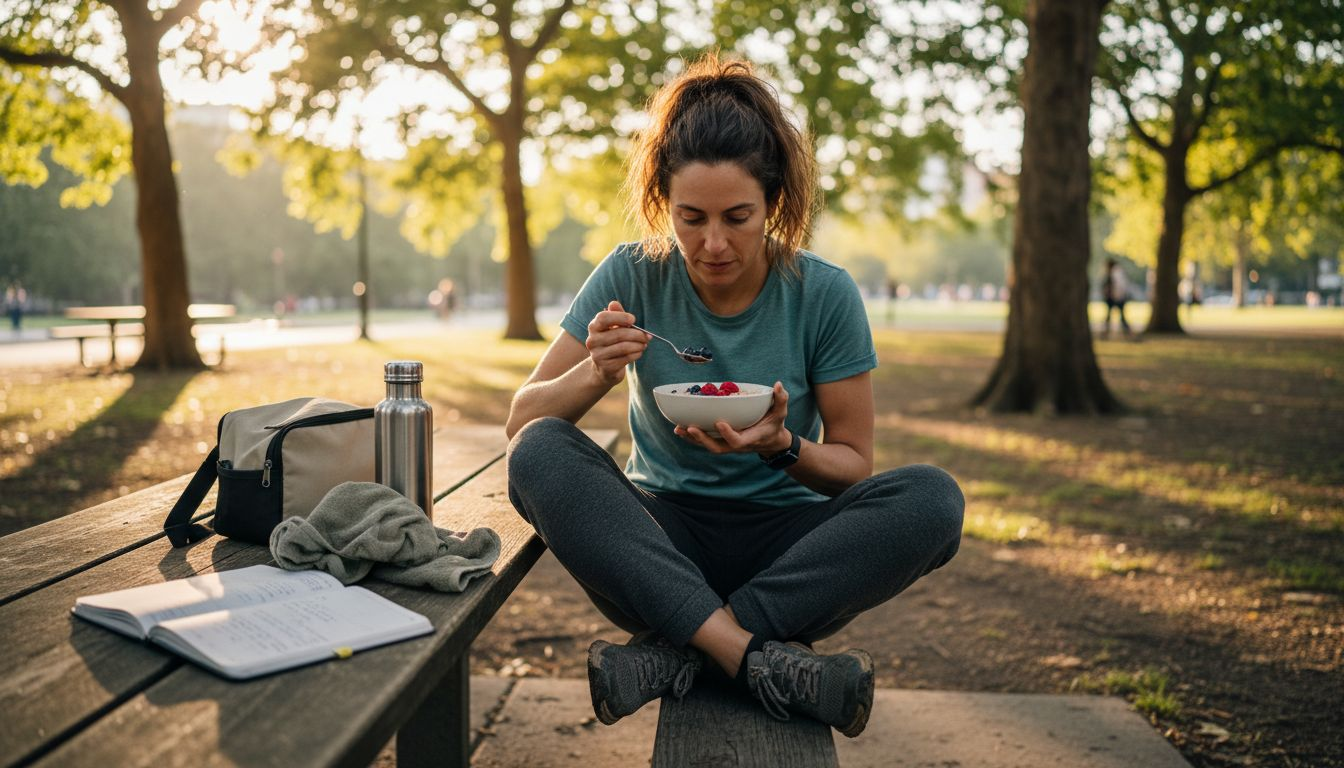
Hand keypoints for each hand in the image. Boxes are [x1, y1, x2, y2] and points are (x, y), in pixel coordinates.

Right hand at [585, 300, 648, 385]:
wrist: (605, 367)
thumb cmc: (613, 342)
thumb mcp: (614, 326)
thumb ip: (616, 314)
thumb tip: (614, 303)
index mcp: (593, 327)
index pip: (603, 318)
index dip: (620, 317)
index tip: (633, 319)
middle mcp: (592, 341)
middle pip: (618, 334)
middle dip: (637, 334)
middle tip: (647, 336)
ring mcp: (598, 355)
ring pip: (623, 347)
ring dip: (639, 345)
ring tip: (644, 343)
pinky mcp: (606, 367)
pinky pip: (626, 358)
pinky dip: (636, 354)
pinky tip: (639, 351)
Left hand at [674, 382, 791, 455]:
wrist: (771, 442)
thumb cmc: (775, 425)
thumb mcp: (781, 413)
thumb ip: (781, 399)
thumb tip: (778, 385)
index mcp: (751, 438)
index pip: (737, 441)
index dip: (728, 434)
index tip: (719, 422)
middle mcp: (737, 444)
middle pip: (717, 447)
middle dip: (702, 439)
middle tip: (690, 427)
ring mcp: (728, 445)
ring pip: (708, 445)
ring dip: (692, 438)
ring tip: (678, 428)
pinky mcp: (722, 442)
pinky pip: (705, 441)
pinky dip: (692, 437)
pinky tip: (680, 428)